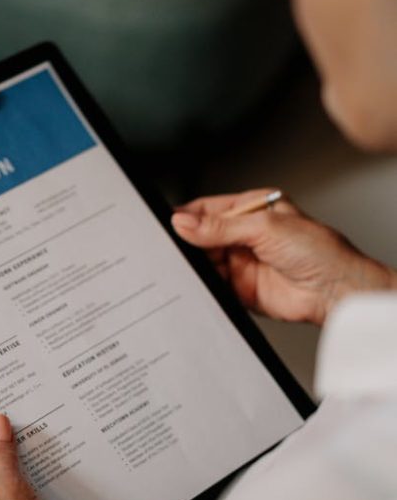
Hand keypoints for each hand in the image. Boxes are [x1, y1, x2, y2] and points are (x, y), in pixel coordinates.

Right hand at [172, 189, 396, 325]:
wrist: (335, 291)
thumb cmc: (317, 251)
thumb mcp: (264, 228)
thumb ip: (220, 227)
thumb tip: (184, 222)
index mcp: (251, 209)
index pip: (208, 209)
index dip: (186, 215)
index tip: (165, 223)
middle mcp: (245, 235)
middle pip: (202, 236)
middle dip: (185, 242)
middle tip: (167, 248)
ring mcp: (242, 262)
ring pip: (205, 262)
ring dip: (192, 265)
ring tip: (178, 266)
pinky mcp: (241, 289)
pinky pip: (213, 286)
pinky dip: (201, 286)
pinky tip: (193, 284)